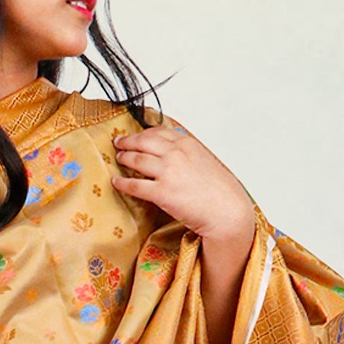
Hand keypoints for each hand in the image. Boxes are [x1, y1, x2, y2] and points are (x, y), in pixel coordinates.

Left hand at [112, 121, 255, 244]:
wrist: (226, 211)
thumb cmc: (220, 191)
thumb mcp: (205, 161)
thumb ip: (188, 154)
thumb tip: (174, 153)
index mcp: (187, 144)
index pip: (158, 132)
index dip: (142, 133)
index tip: (134, 135)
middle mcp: (176, 154)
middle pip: (143, 142)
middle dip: (128, 141)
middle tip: (118, 143)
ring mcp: (168, 172)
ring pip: (136, 160)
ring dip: (124, 158)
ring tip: (118, 159)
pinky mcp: (162, 193)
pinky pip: (135, 186)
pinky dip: (123, 183)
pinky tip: (116, 182)